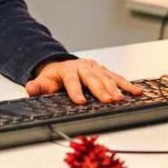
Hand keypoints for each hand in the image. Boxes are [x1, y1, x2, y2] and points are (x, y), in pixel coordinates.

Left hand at [25, 58, 143, 103]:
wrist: (60, 65)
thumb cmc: (54, 77)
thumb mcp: (43, 81)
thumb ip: (37, 87)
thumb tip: (30, 88)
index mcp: (68, 70)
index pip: (72, 81)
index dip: (75, 91)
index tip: (80, 102)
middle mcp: (83, 67)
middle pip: (92, 79)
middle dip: (101, 90)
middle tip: (108, 101)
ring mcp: (95, 68)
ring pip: (106, 78)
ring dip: (115, 89)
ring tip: (121, 99)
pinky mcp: (104, 71)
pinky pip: (117, 78)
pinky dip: (127, 85)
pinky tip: (136, 92)